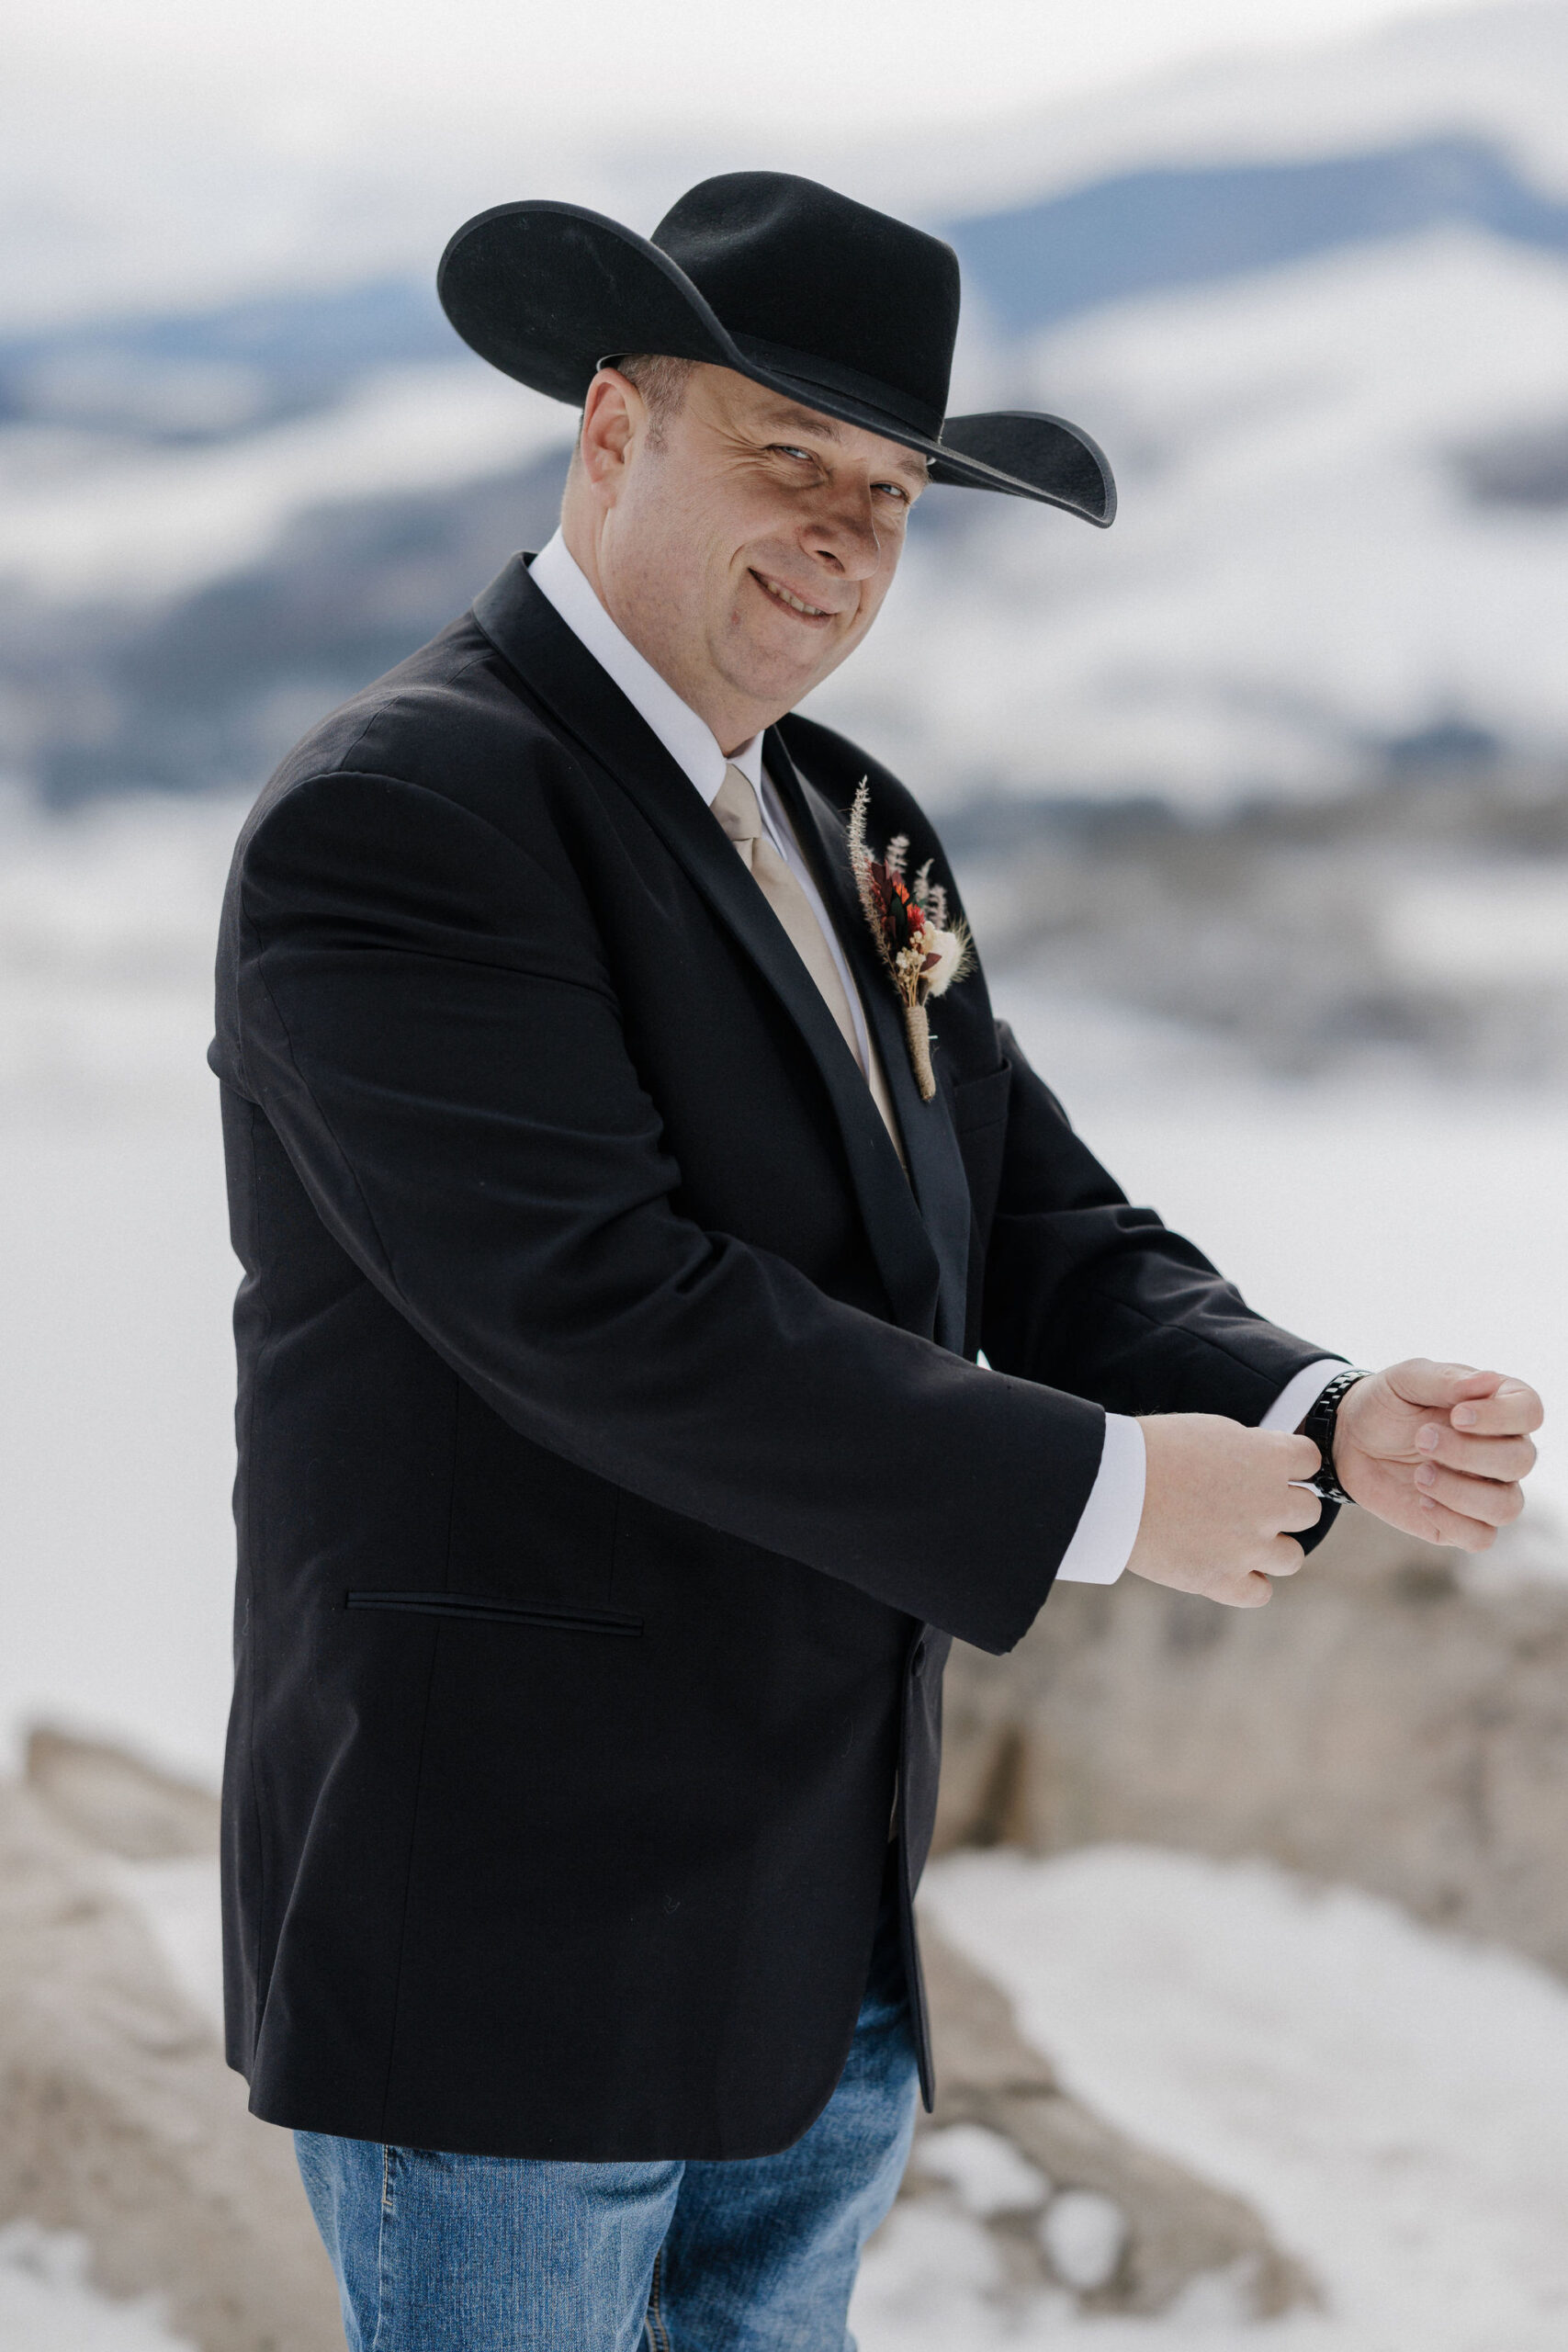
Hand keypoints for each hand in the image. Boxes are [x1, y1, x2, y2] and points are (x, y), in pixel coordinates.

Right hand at [1127, 1414, 1323, 1608]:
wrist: (1113, 1484)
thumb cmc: (1155, 1448)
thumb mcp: (1213, 1430)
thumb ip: (1252, 1449)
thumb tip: (1269, 1466)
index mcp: (1269, 1459)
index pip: (1310, 1460)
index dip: (1289, 1462)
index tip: (1267, 1465)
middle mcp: (1270, 1505)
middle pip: (1307, 1512)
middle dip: (1282, 1505)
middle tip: (1248, 1503)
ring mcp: (1249, 1547)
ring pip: (1292, 1558)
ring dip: (1270, 1547)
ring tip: (1239, 1538)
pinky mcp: (1222, 1580)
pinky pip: (1260, 1593)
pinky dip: (1248, 1583)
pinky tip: (1227, 1567)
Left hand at [1332, 1360, 1541, 1550]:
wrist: (1350, 1441)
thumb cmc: (1386, 1404)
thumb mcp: (1406, 1381)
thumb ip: (1446, 1381)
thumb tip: (1489, 1380)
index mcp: (1496, 1406)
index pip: (1529, 1411)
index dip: (1500, 1417)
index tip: (1457, 1416)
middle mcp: (1502, 1450)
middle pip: (1520, 1460)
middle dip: (1468, 1453)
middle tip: (1422, 1440)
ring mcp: (1486, 1490)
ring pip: (1507, 1506)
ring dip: (1461, 1492)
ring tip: (1420, 1474)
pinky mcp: (1463, 1523)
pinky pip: (1482, 1538)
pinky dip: (1452, 1522)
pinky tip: (1421, 1500)